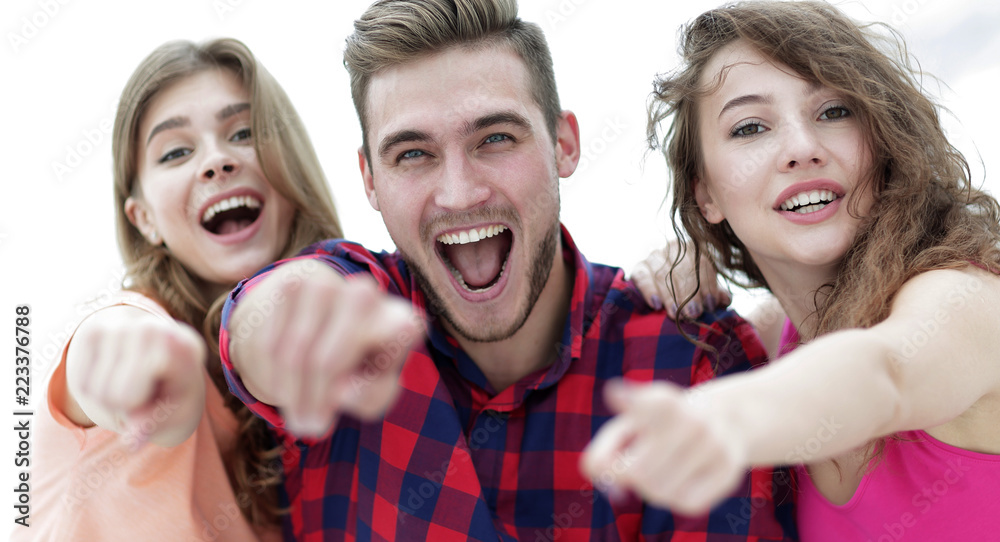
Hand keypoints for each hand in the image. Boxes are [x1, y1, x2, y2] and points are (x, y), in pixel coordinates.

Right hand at [66, 306, 206, 445]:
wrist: (170, 351)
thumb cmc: (177, 388)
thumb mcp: (177, 411)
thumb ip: (154, 424)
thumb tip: (131, 443)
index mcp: (180, 346)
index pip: (130, 395)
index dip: (140, 405)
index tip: (163, 392)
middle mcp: (149, 329)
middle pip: (110, 396)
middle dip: (125, 404)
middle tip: (147, 389)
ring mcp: (119, 325)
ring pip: (92, 391)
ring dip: (110, 396)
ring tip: (135, 380)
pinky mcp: (94, 331)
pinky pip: (80, 381)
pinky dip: (94, 388)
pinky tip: (118, 372)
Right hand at [229, 262, 423, 437]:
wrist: (319, 328)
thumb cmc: (357, 369)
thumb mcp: (374, 391)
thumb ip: (371, 396)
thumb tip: (342, 391)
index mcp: (400, 318)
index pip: (403, 332)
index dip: (381, 364)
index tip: (354, 391)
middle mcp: (367, 293)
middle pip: (328, 360)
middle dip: (314, 400)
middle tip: (311, 429)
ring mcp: (326, 284)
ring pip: (295, 352)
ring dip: (291, 394)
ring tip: (297, 420)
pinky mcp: (289, 285)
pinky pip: (271, 342)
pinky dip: (273, 375)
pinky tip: (283, 390)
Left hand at [580, 379, 745, 515]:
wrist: (726, 419)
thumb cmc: (661, 428)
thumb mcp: (630, 426)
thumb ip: (604, 452)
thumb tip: (599, 475)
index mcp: (663, 402)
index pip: (649, 404)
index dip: (629, 400)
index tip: (614, 393)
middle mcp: (692, 420)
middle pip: (637, 473)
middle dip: (627, 477)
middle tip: (635, 463)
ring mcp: (713, 445)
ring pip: (660, 491)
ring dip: (650, 489)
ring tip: (660, 469)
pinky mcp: (728, 471)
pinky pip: (686, 502)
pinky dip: (675, 498)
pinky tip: (680, 480)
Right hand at [630, 240, 730, 318]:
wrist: (662, 289)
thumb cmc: (689, 290)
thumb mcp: (705, 290)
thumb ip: (714, 294)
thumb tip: (725, 300)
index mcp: (695, 249)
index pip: (702, 263)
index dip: (707, 284)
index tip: (711, 304)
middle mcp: (674, 248)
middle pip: (682, 268)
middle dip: (689, 293)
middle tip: (693, 313)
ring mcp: (655, 256)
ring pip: (663, 273)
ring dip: (670, 296)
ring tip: (675, 313)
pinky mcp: (639, 268)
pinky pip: (642, 277)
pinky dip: (649, 291)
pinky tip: (656, 305)